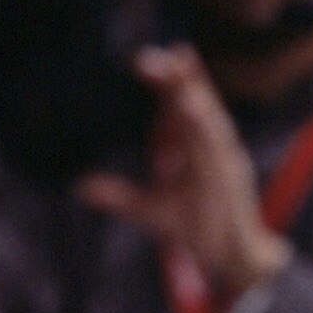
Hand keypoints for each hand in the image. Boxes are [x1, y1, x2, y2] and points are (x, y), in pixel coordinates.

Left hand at [79, 45, 288, 312]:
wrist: (232, 258)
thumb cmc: (195, 226)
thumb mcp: (149, 211)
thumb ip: (118, 196)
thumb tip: (80, 186)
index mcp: (194, 148)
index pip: (178, 107)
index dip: (166, 81)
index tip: (145, 59)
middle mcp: (211, 147)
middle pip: (194, 104)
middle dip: (178, 78)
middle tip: (156, 54)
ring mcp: (225, 161)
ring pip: (209, 122)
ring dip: (195, 96)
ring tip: (178, 74)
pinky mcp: (232, 179)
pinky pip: (219, 150)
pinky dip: (208, 129)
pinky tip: (195, 109)